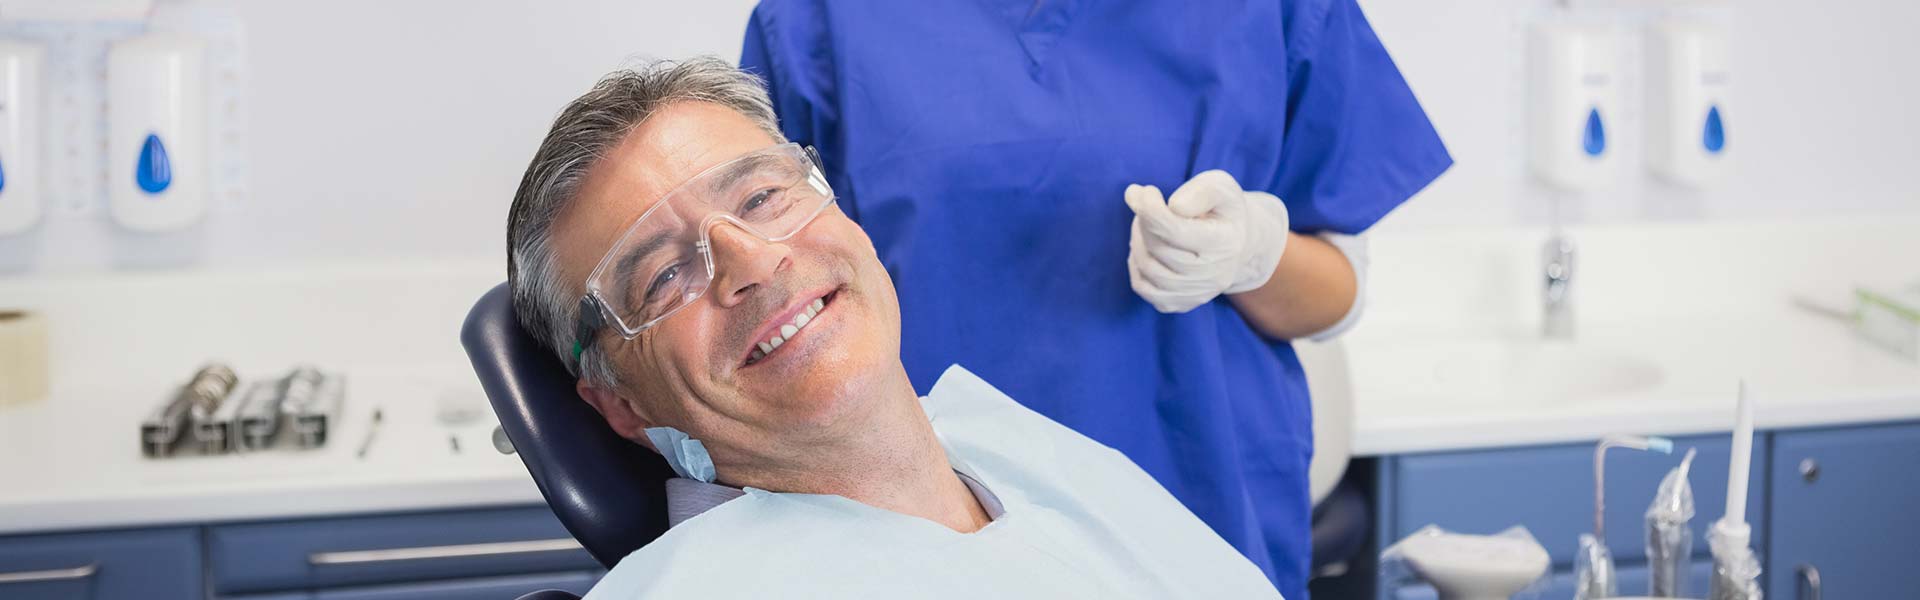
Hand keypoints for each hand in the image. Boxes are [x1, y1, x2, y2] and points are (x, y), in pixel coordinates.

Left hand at [1124, 170, 1289, 313]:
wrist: (1234, 245)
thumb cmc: (1222, 211)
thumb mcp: (1221, 187)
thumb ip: (1201, 191)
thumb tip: (1174, 207)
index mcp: (1224, 244)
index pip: (1175, 231)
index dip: (1149, 208)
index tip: (1143, 191)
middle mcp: (1213, 275)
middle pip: (1158, 248)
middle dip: (1144, 221)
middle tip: (1146, 203)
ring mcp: (1196, 294)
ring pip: (1147, 268)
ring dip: (1137, 239)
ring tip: (1146, 223)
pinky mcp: (1179, 303)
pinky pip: (1142, 287)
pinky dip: (1135, 264)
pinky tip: (1146, 247)